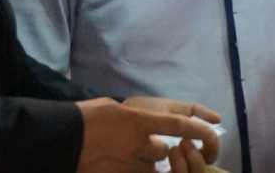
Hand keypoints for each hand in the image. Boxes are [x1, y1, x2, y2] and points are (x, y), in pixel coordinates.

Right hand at [76, 97, 220, 172]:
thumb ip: (138, 116)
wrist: (61, 139)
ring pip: (151, 167)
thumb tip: (152, 122)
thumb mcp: (114, 107)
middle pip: (164, 151)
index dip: (199, 128)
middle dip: (159, 149)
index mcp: (138, 120)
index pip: (179, 124)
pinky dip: (135, 170)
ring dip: (145, 163)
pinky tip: (118, 162)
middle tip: (145, 142)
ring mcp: (129, 164)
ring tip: (124, 153)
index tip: (213, 127)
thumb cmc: (85, 117)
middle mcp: (138, 143)